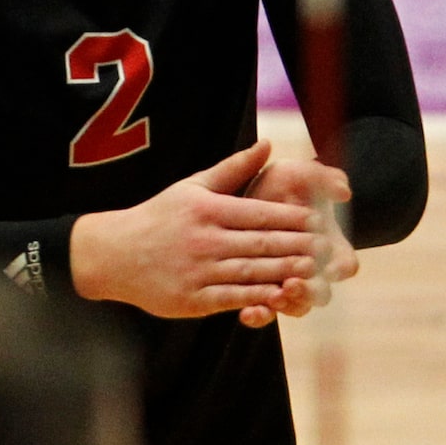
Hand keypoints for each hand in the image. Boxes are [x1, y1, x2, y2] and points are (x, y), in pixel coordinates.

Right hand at [70, 140, 334, 321]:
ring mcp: (200, 270)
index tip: (320, 219)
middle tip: (330, 248)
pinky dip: (260, 300)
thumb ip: (232, 169)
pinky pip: (234, 299)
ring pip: (253, 272)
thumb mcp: (191, 186)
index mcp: (206, 209)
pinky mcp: (195, 299)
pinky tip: (282, 298)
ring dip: (287, 273)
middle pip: (262, 244)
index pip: (258, 213)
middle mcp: (205, 239)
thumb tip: (267, 144)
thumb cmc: (159, 216)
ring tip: (316, 272)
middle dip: (299, 246)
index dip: (292, 218)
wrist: (116, 253)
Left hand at [236, 154, 358, 328]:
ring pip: (296, 306)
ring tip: (272, 300)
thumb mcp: (302, 174)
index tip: (331, 267)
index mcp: (331, 248)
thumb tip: (344, 191)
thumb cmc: (286, 183)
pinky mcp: (264, 290)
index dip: (340, 268)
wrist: (253, 193)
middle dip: (309, 291)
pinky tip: (247, 314)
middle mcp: (314, 271)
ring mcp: (290, 283)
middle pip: (321, 292)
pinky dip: (259, 315)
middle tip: (294, 285)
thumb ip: (324, 178)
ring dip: (286, 305)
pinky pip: (265, 310)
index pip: (345, 264)